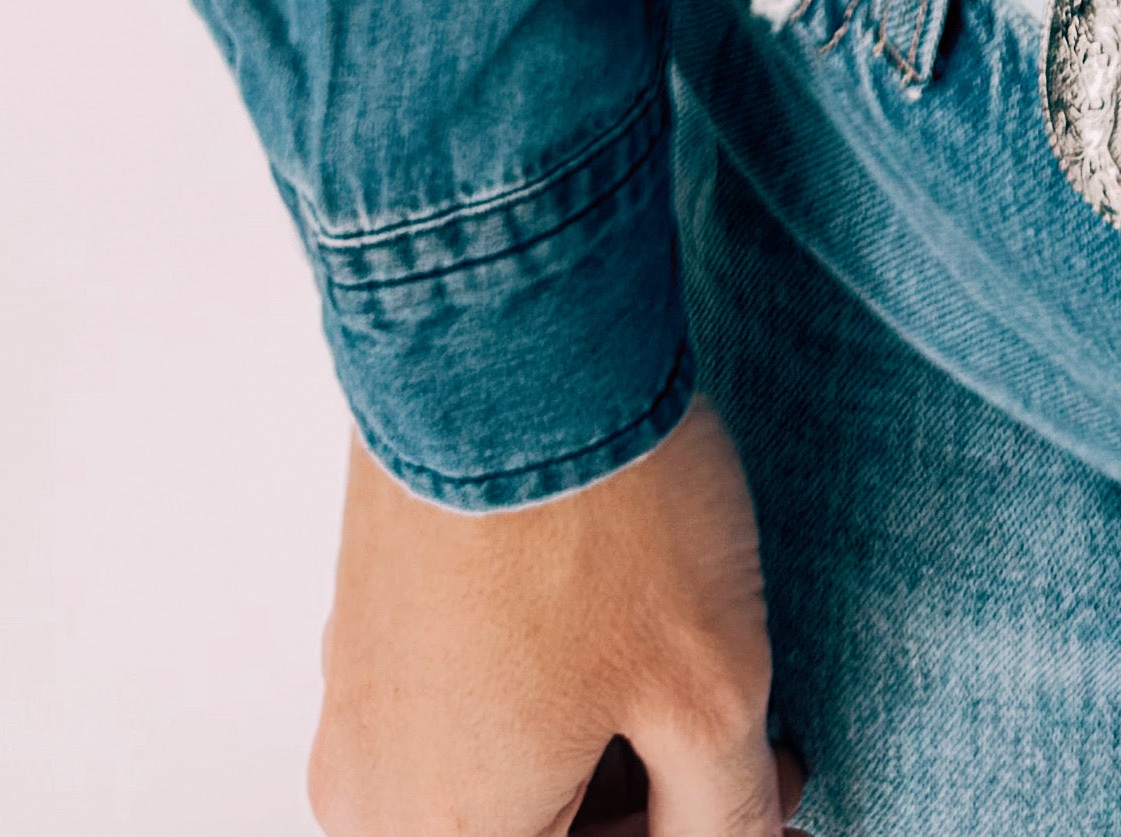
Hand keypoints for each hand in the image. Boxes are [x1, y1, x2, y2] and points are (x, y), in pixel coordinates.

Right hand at [310, 400, 798, 836]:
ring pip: (501, 776)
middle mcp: (376, 795)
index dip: (691, 832)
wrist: (505, 333)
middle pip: (534, 835)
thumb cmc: (601, 514)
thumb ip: (727, 815)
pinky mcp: (364, 621)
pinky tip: (622, 603)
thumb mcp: (709, 691)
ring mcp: (357, 703)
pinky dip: (546, 681)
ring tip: (690, 647)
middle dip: (649, 801)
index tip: (762, 778)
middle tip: (747, 725)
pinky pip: (460, 699)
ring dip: (601, 741)